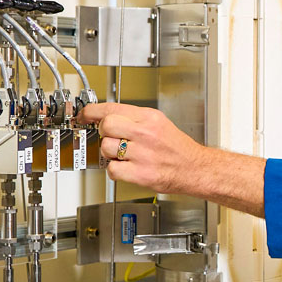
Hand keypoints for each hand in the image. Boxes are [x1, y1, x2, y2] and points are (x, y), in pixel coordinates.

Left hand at [78, 102, 205, 192]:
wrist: (196, 169)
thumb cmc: (178, 149)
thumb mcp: (160, 124)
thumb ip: (134, 119)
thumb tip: (106, 118)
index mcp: (150, 118)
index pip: (111, 108)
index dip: (91, 112)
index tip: (84, 115)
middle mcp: (146, 133)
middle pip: (106, 126)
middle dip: (104, 133)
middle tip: (112, 138)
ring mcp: (143, 154)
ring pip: (106, 148)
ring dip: (110, 154)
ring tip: (124, 155)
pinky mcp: (141, 174)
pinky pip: (112, 169)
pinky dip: (116, 171)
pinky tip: (127, 168)